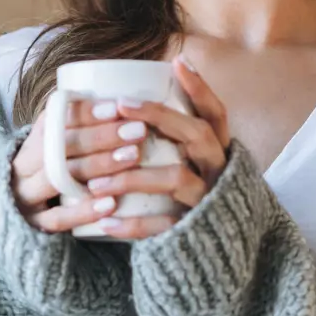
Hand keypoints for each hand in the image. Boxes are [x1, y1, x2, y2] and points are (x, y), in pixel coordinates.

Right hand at [11, 98, 147, 233]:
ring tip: (133, 156)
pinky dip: (83, 211)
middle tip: (138, 130)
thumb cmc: (54, 166)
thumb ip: (82, 124)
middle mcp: (26, 164)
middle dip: (102, 136)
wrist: (15, 209)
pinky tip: (111, 204)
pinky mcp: (33, 224)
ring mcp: (27, 195)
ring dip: (98, 166)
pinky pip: (57, 219)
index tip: (118, 107)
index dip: (86, 112)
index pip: (57, 118)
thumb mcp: (59, 142)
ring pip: (60, 177)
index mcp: (34, 138)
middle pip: (62, 146)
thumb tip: (127, 97)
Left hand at [86, 54, 230, 239]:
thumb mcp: (196, 161)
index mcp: (220, 148)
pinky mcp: (193, 233)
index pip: (216, 112)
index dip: (200, 86)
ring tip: (95, 181)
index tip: (177, 61)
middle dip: (159, 116)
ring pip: (176, 179)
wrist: (217, 254)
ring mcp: (208, 201)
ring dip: (133, 175)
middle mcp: (219, 170)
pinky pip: (162, 227)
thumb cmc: (195, 192)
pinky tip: (105, 221)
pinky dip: (132, 225)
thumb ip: (179, 134)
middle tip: (121, 106)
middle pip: (197, 135)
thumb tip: (150, 88)